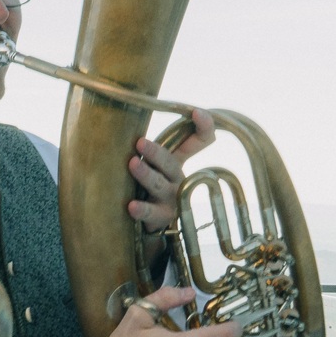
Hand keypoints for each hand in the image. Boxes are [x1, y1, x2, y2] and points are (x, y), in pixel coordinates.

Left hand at [128, 109, 215, 234]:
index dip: (204, 127)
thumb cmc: (149, 186)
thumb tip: (136, 115)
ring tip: (132, 163)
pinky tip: (131, 206)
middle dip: (156, 153)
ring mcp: (171, 198)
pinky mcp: (161, 217)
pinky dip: (142, 209)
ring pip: (159, 185)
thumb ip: (151, 145)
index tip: (197, 112)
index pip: (199, 141)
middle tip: (140, 142)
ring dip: (146, 175)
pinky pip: (151, 213)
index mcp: (177, 161)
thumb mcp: (155, 164)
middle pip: (171, 164)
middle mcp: (178, 178)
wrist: (151, 223)